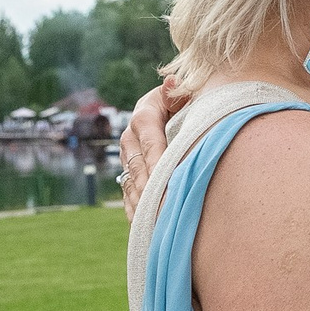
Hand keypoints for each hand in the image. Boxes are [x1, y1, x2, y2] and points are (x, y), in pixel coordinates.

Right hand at [120, 84, 181, 211]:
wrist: (168, 111)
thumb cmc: (183, 103)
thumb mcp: (181, 94)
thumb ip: (178, 93)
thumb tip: (174, 84)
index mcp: (143, 117)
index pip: (151, 141)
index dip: (159, 162)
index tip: (168, 180)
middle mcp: (130, 138)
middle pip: (140, 167)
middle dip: (151, 189)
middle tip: (165, 209)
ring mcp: (127, 158)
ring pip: (132, 183)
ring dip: (143, 203)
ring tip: (154, 222)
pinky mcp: (127, 173)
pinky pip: (129, 194)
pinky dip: (136, 211)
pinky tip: (144, 227)